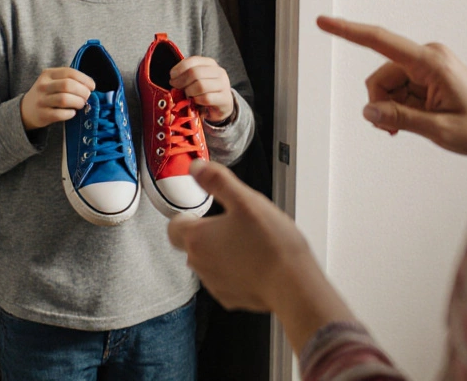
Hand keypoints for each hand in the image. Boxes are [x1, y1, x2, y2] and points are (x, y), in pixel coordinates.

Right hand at [19, 67, 93, 129]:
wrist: (26, 110)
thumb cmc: (47, 94)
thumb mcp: (53, 81)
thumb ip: (69, 80)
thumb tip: (90, 87)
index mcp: (48, 74)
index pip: (69, 72)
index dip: (84, 79)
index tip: (92, 86)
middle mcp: (43, 86)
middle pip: (68, 85)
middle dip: (83, 91)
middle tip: (87, 97)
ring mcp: (41, 100)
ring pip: (64, 99)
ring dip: (78, 102)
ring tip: (81, 105)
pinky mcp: (42, 115)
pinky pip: (60, 114)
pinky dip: (70, 114)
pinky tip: (72, 113)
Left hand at [168, 160, 357, 350]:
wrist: (292, 285)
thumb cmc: (270, 243)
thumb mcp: (245, 200)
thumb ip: (217, 181)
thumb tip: (196, 167)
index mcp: (197, 238)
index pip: (174, 226)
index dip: (187, 217)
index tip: (204, 213)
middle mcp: (199, 263)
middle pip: (192, 244)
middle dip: (209, 234)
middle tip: (236, 225)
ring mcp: (213, 284)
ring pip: (209, 262)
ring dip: (222, 253)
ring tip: (251, 244)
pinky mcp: (229, 298)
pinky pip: (225, 280)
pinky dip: (236, 271)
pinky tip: (256, 263)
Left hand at [169, 56, 234, 123]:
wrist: (223, 105)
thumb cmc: (206, 90)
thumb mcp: (197, 79)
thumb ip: (187, 75)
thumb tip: (173, 79)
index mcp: (210, 63)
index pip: (192, 61)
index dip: (179, 69)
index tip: (172, 77)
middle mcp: (219, 71)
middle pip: (195, 73)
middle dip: (181, 81)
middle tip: (176, 87)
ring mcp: (223, 85)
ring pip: (200, 86)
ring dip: (189, 92)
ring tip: (188, 95)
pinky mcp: (224, 98)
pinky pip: (206, 98)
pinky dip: (197, 101)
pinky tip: (195, 101)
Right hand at [317, 15, 466, 157]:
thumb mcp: (438, 130)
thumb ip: (399, 119)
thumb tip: (368, 111)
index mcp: (432, 62)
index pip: (380, 42)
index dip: (348, 31)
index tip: (323, 21)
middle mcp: (427, 57)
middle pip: (380, 75)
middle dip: (381, 103)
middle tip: (395, 129)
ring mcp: (427, 65)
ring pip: (386, 85)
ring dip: (391, 108)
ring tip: (412, 125)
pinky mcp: (427, 75)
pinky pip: (397, 90)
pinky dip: (398, 108)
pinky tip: (414, 120)